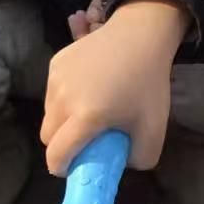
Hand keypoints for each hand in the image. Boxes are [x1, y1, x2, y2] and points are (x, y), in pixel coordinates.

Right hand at [41, 0, 188, 175]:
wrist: (141, 35)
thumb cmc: (149, 83)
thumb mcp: (155, 129)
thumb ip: (139, 159)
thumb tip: (120, 164)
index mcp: (86, 116)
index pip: (57, 154)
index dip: (62, 168)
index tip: (74, 169)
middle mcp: (63, 98)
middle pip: (48, 136)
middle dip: (61, 145)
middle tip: (84, 141)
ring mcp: (56, 78)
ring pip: (48, 113)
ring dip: (61, 120)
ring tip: (87, 112)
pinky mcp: (55, 62)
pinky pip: (52, 92)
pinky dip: (63, 98)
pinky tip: (87, 88)